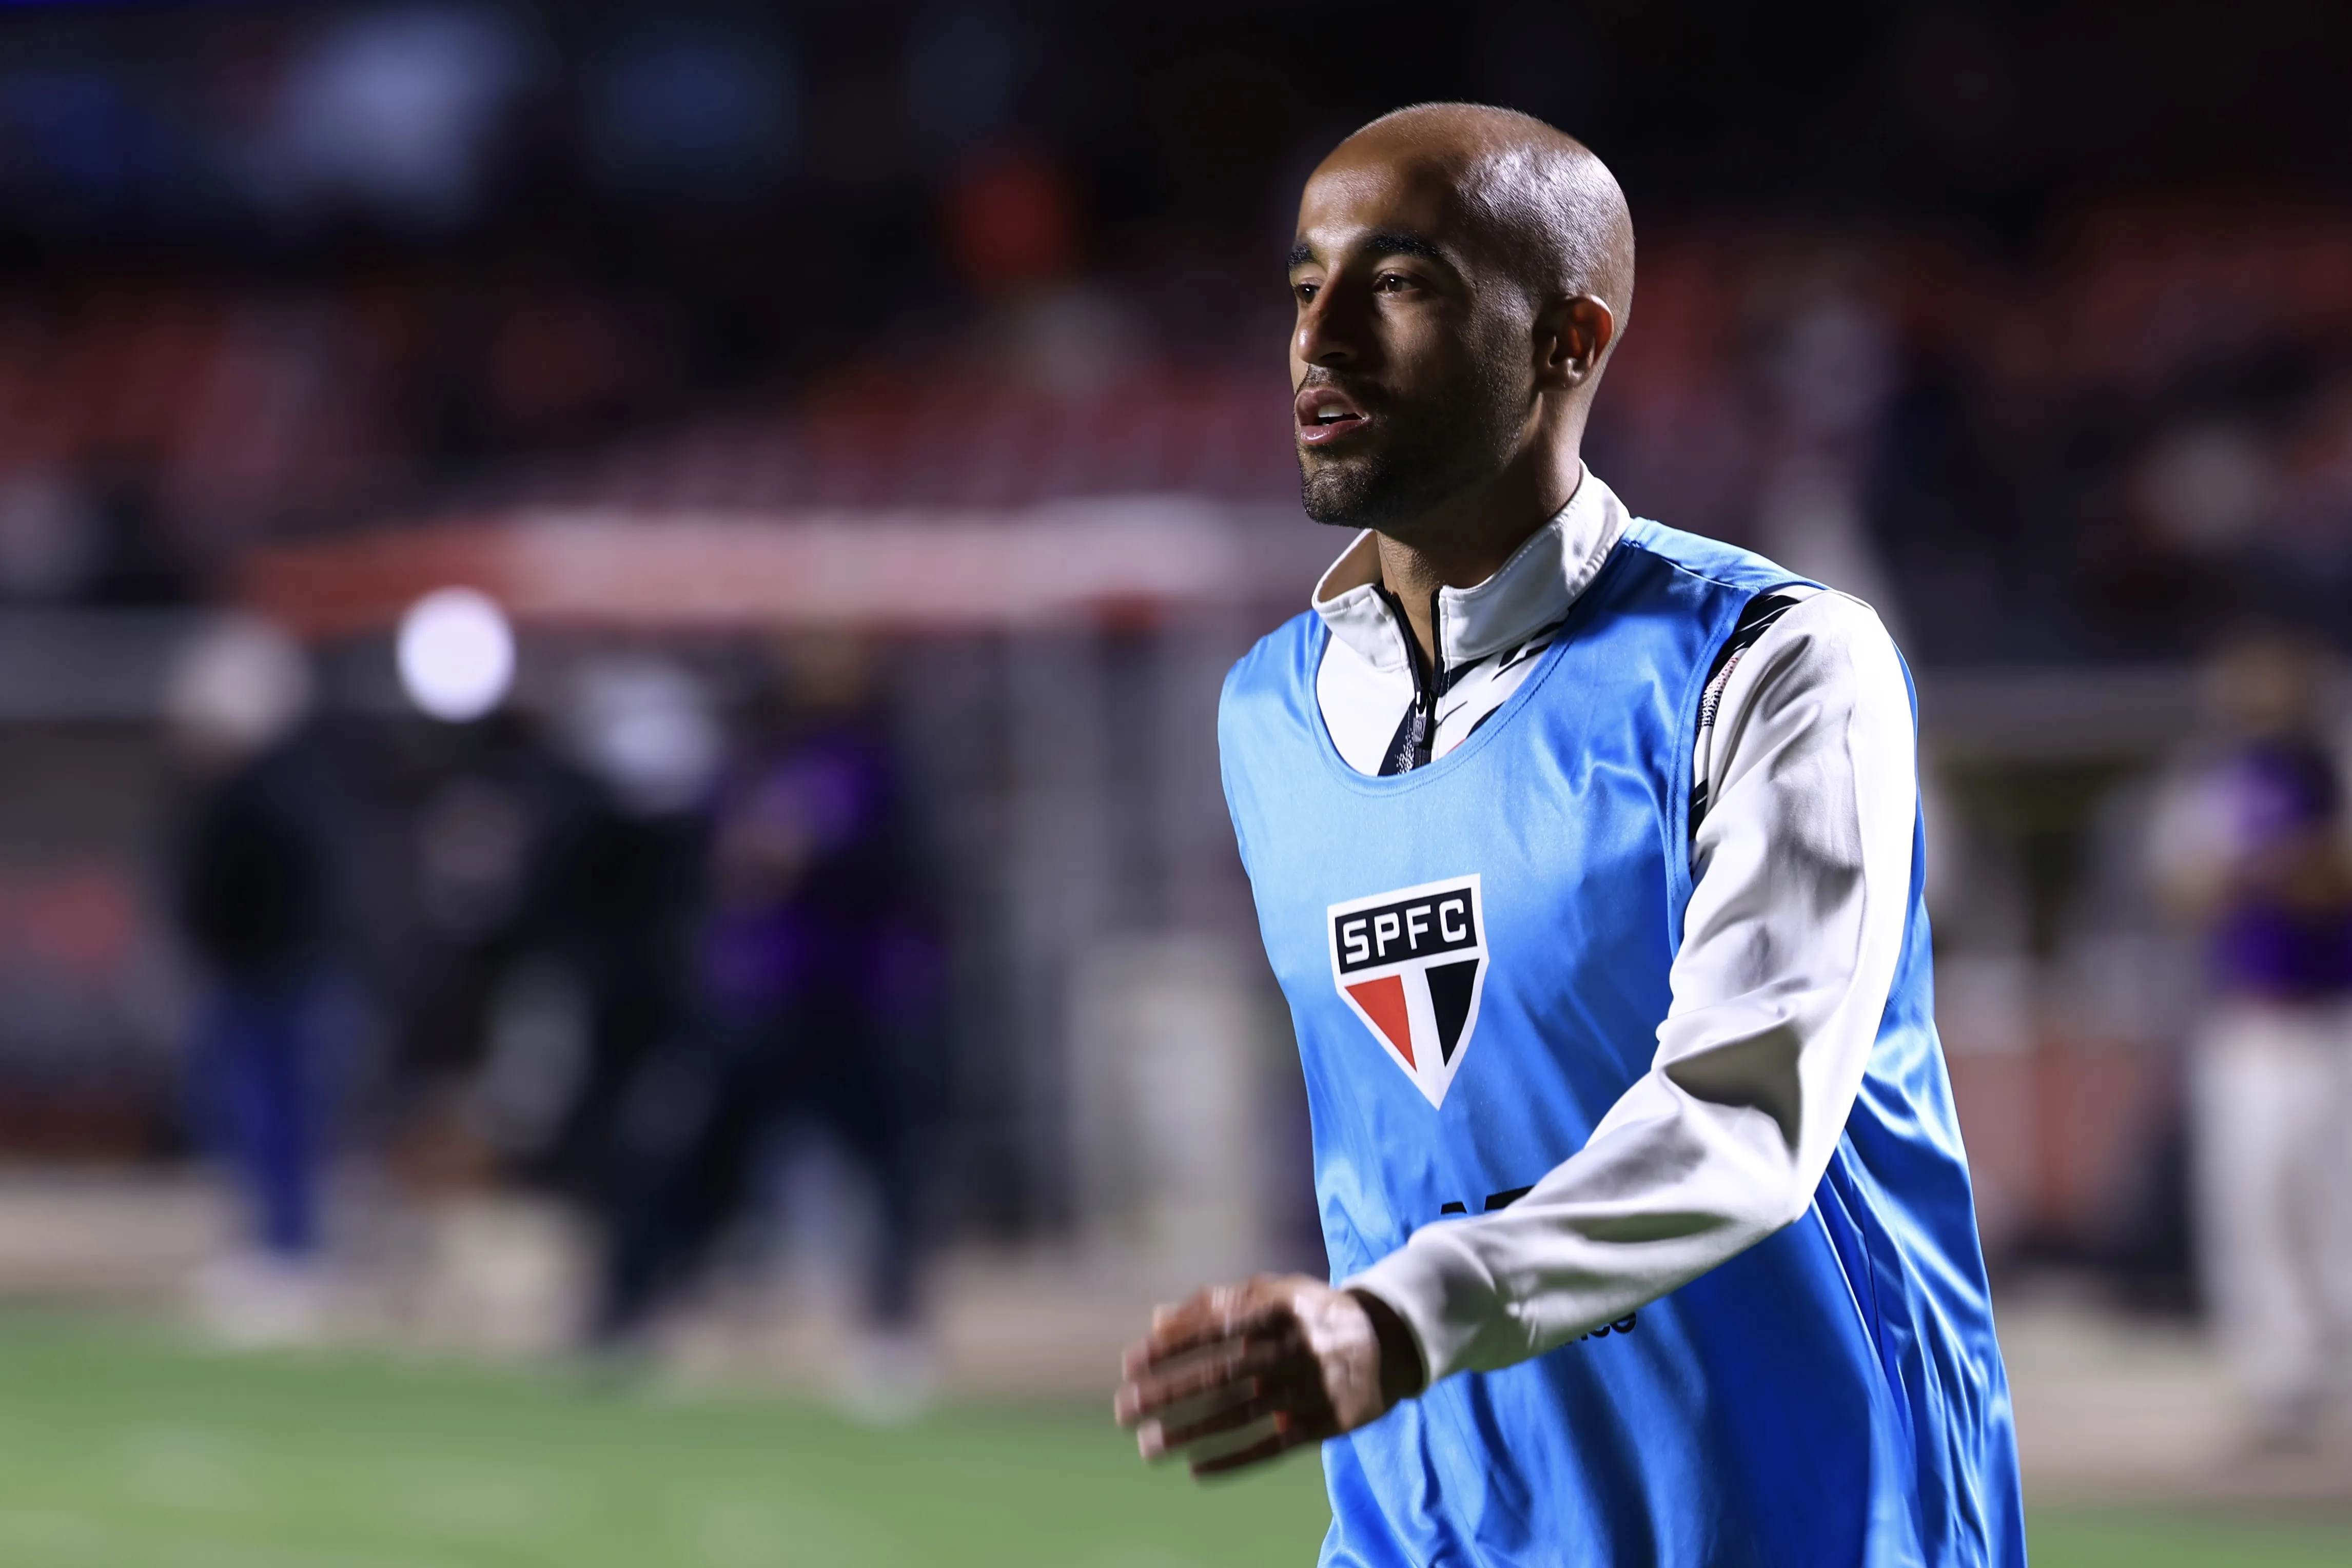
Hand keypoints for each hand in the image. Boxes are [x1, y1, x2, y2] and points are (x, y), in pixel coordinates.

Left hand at [1112, 1273, 1425, 1476]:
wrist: (1389, 1341)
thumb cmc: (1310, 1314)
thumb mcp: (1272, 1294)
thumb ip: (1215, 1303)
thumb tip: (1156, 1320)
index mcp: (1277, 1309)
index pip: (1213, 1328)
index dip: (1169, 1347)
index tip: (1129, 1365)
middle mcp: (1293, 1348)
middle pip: (1221, 1375)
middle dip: (1167, 1393)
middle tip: (1124, 1410)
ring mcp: (1310, 1389)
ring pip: (1241, 1416)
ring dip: (1190, 1433)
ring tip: (1148, 1447)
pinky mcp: (1325, 1424)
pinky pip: (1273, 1447)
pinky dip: (1234, 1461)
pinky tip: (1196, 1469)